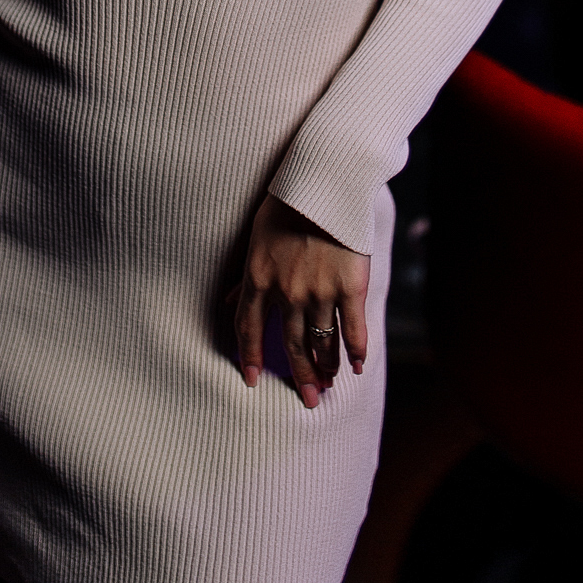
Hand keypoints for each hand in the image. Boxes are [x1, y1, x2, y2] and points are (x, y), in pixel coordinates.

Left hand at [234, 195, 369, 408]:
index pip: (249, 329)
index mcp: (259, 279)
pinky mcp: (350, 286)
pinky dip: (356, 350)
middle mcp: (288, 293)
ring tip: (328, 385)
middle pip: (290, 345)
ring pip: (322, 341)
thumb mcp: (255, 239)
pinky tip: (356, 366)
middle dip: (298, 376)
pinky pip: (353, 327)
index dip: (250, 357)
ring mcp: (320, 291)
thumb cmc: (286, 205)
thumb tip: (226, 300)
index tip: (252, 380)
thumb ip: (244, 276)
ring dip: (325, 366)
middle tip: (306, 400)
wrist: (326, 182)